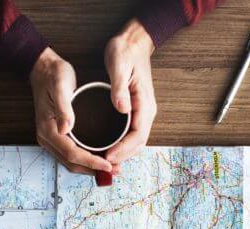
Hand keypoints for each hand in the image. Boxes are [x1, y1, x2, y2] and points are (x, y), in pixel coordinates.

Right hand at [30, 48, 112, 175]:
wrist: (43, 69)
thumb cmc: (53, 75)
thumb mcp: (60, 86)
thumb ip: (64, 108)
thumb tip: (66, 129)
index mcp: (48, 129)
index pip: (72, 153)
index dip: (91, 162)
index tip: (108, 164)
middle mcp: (47, 138)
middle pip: (71, 163)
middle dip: (93, 169)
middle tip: (115, 170)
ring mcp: (50, 139)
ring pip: (71, 162)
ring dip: (90, 167)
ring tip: (110, 168)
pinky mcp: (56, 136)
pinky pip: (70, 154)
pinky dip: (85, 160)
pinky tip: (99, 158)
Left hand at [103, 19, 157, 167]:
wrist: (134, 42)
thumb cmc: (126, 51)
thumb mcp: (119, 66)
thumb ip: (120, 89)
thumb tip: (122, 109)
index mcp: (145, 103)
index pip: (137, 135)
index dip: (123, 149)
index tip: (108, 157)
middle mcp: (147, 111)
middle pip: (138, 144)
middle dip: (122, 157)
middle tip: (103, 166)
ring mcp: (142, 112)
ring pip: (135, 141)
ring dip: (122, 154)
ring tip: (104, 162)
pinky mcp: (135, 111)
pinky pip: (131, 134)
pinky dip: (121, 145)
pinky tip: (108, 149)